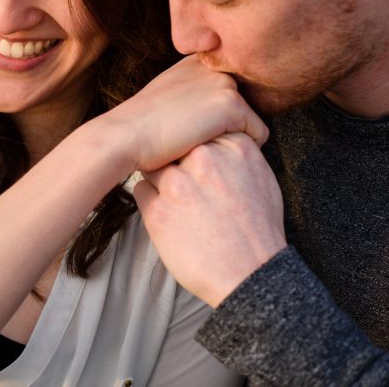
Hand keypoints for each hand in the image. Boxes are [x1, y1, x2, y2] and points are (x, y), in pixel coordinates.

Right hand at [97, 55, 268, 172]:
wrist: (126, 136)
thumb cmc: (140, 127)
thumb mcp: (166, 95)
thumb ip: (192, 90)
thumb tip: (212, 106)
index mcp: (197, 61)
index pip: (230, 91)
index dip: (218, 115)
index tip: (197, 126)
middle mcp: (213, 66)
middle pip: (245, 104)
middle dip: (231, 124)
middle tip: (198, 137)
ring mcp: (223, 82)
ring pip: (252, 119)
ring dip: (235, 136)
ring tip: (201, 142)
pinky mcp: (232, 104)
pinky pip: (259, 134)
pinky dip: (242, 148)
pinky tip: (211, 148)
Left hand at [133, 133, 286, 306]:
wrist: (251, 275)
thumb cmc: (259, 229)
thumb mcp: (263, 178)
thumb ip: (236, 152)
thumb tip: (215, 138)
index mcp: (234, 147)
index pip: (199, 129)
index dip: (195, 147)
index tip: (200, 163)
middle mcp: (204, 159)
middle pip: (173, 143)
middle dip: (176, 160)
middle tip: (186, 182)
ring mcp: (178, 183)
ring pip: (153, 164)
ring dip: (161, 179)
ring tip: (179, 200)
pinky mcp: (157, 209)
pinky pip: (141, 189)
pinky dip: (152, 200)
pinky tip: (171, 216)